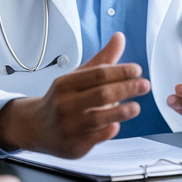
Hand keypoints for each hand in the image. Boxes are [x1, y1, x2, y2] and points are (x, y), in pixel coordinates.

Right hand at [0, 33, 149, 157]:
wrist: (37, 128)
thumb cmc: (62, 100)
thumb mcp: (78, 77)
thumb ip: (102, 59)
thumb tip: (120, 37)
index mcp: (66, 84)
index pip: (98, 74)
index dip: (121, 71)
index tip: (137, 70)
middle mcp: (66, 104)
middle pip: (102, 94)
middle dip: (127, 88)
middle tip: (145, 85)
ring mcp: (70, 125)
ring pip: (101, 117)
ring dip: (123, 111)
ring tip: (135, 107)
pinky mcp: (76, 144)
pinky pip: (99, 136)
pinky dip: (110, 129)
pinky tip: (116, 124)